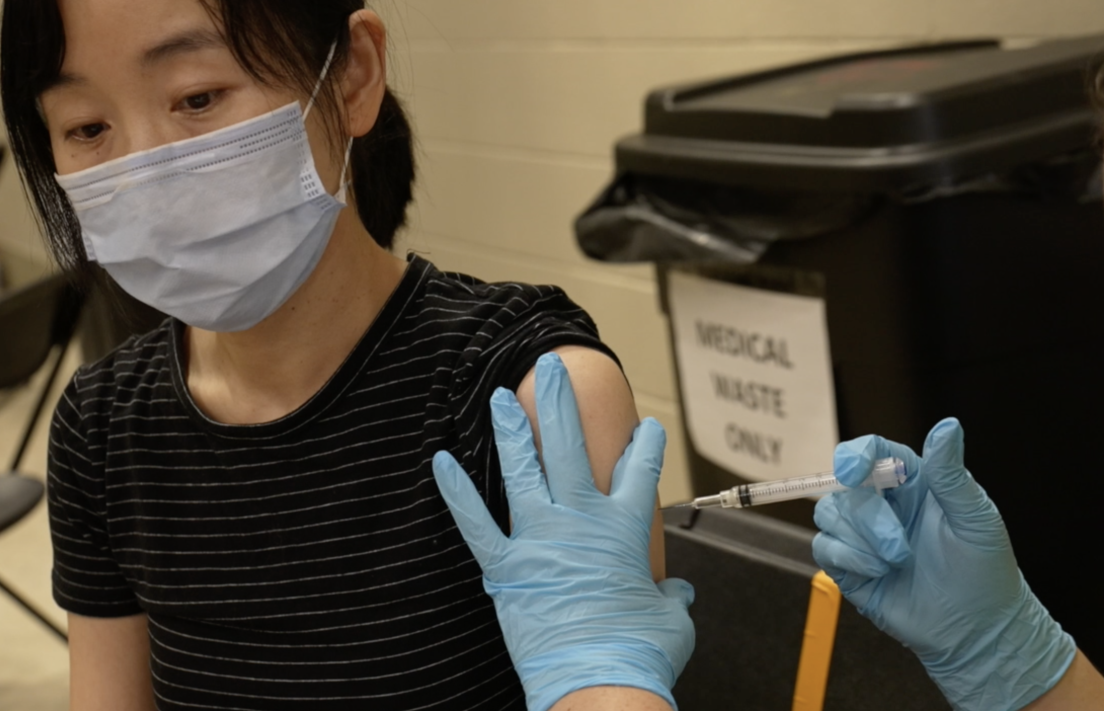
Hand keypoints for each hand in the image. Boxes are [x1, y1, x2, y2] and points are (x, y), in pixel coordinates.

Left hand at [433, 354, 694, 710]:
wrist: (599, 684)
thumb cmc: (638, 654)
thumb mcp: (672, 620)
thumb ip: (672, 598)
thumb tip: (678, 595)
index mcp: (625, 531)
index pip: (640, 473)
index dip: (645, 445)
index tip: (645, 425)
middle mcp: (582, 522)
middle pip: (573, 448)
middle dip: (561, 402)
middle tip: (550, 368)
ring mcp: (541, 539)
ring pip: (525, 470)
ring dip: (513, 430)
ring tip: (501, 397)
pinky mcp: (506, 566)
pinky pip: (475, 522)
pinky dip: (456, 492)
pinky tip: (440, 462)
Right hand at [812, 419, 1076, 710]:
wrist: (975, 631)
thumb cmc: (985, 572)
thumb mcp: (975, 519)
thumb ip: (951, 473)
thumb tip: (948, 424)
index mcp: (914, 484)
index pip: (873, 451)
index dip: (856, 455)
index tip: (853, 472)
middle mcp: (884, 505)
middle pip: (846, 488)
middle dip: (870, 519)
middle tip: (902, 550)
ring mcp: (862, 536)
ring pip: (828, 514)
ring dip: (860, 541)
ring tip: (895, 563)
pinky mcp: (848, 566)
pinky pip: (823, 547)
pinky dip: (846, 558)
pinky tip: (876, 572)